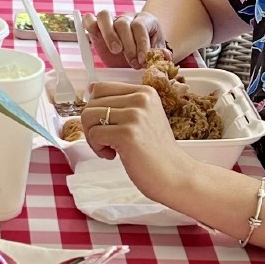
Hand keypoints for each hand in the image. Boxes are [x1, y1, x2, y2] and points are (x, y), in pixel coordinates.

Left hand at [80, 81, 182, 196]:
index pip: (101, 87)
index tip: (107, 125)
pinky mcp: (127, 134)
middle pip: (92, 102)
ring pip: (88, 116)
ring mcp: (135, 116)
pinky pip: (93, 134)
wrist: (176, 176)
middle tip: (109, 141)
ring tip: (110, 148)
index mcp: (145, 92)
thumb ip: (121, 103)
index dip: (96, 108)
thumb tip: (90, 89)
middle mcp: (141, 99)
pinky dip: (98, 148)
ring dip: (93, 137)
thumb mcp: (144, 117)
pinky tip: (114, 155)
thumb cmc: (157, 151)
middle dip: (92, 125)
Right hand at [84, 9, 169, 68]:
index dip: (141, 44)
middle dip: (128, 45)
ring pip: (104, 16)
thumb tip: (165, 56)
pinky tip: (94, 39)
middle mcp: (127, 17)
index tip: (142, 60)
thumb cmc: (147, 53)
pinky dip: (89, 25)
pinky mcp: (96, 27)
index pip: (140, 27)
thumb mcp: (157, 53)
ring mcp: (110, 21)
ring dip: (109, 34)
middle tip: (132, 62)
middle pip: (123, 23)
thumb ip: (160, 54)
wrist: (138, 54)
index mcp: (145, 20)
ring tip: (116, 51)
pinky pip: (89, 19)